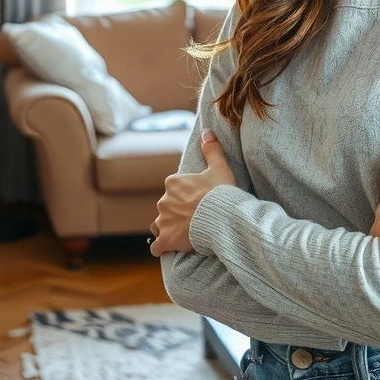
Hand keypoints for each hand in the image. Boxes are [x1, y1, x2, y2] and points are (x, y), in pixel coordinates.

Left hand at [149, 129, 236, 255]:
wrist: (221, 218)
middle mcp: (163, 201)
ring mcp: (163, 221)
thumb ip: (211, 149)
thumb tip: (207, 131)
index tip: (197, 200)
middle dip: (177, 212)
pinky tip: (168, 248)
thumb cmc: (220, 193)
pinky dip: (161, 247)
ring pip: (161, 225)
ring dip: (169, 228)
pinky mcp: (166, 239)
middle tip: (194, 217)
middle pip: (167, 207)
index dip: (185, 196)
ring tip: (185, 232)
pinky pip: (157, 246)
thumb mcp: (219, 168)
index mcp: (173, 183)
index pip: (174, 189)